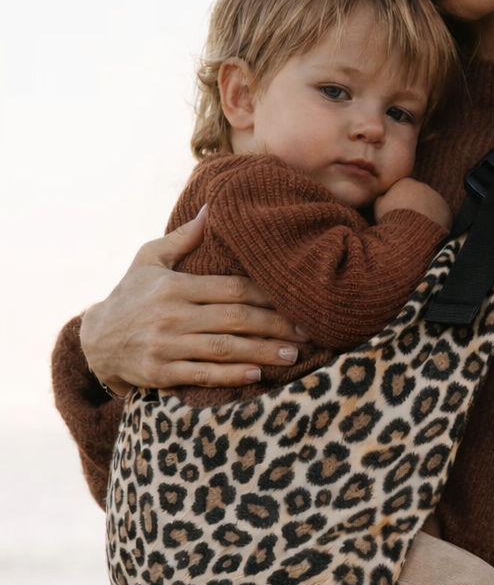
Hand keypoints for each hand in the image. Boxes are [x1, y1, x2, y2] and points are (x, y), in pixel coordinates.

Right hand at [79, 206, 307, 393]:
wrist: (94, 340)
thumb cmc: (131, 295)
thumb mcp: (149, 260)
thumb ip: (183, 238)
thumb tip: (212, 208)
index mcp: (175, 286)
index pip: (231, 288)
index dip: (267, 295)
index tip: (297, 301)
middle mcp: (172, 315)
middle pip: (235, 318)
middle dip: (275, 326)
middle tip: (307, 333)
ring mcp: (165, 346)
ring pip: (223, 349)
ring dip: (262, 352)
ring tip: (293, 356)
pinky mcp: (160, 372)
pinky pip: (202, 375)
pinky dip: (231, 376)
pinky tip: (257, 375)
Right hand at [374, 177, 451, 230]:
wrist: (408, 235)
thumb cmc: (391, 220)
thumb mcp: (378, 206)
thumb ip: (382, 197)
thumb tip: (384, 195)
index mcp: (406, 182)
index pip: (405, 187)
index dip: (402, 199)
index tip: (400, 210)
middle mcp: (423, 186)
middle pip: (420, 194)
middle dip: (416, 204)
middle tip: (410, 219)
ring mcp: (437, 197)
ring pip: (432, 203)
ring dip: (427, 211)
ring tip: (419, 226)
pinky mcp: (447, 210)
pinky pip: (442, 214)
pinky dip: (437, 220)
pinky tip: (429, 229)